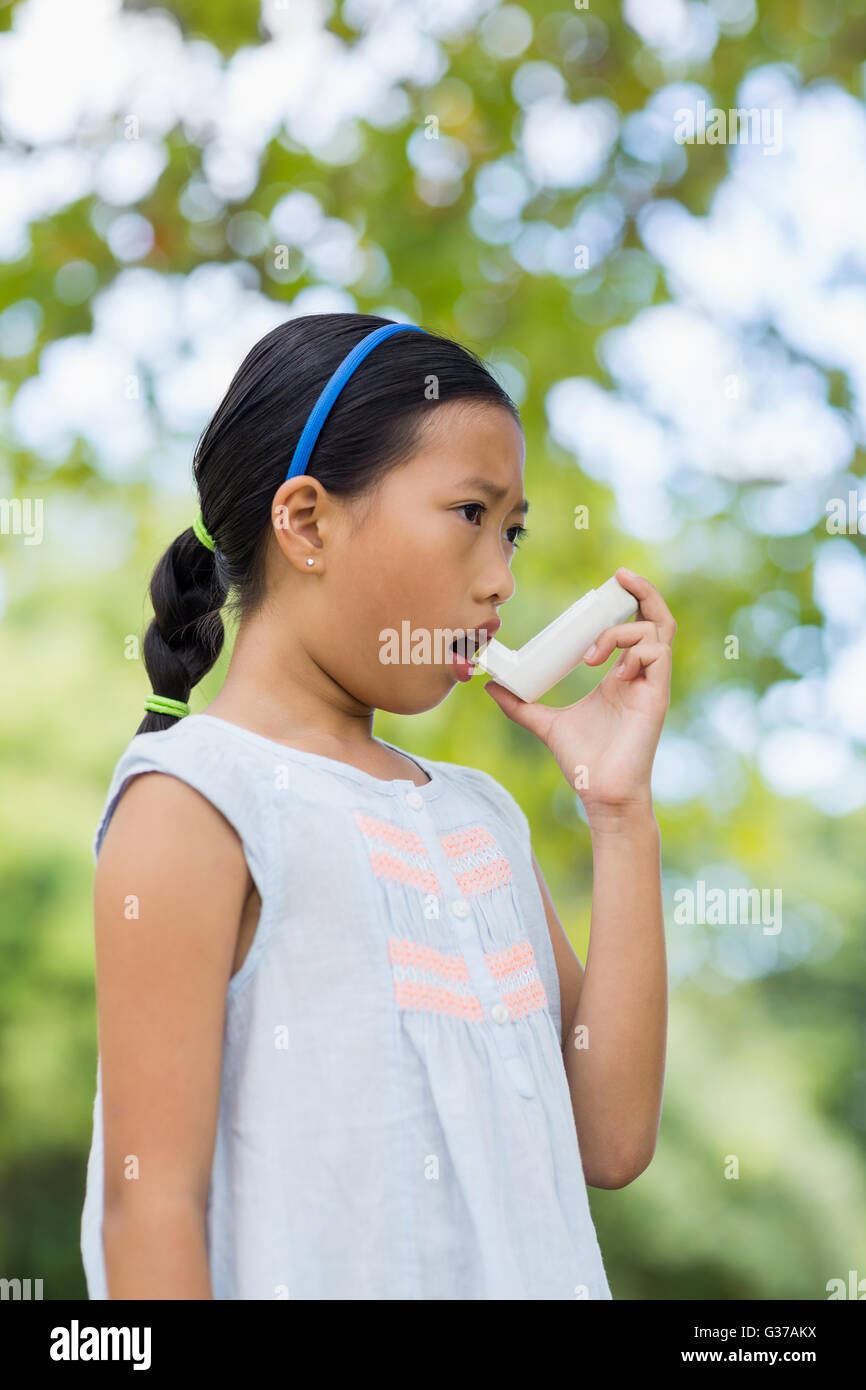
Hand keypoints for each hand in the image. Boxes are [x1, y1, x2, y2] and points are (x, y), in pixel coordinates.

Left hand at [483, 567, 674, 820]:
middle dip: (643, 592)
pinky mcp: (658, 697)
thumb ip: (520, 706)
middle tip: (619, 577)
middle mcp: (640, 674)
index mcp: (620, 674)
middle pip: (658, 619)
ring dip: (620, 632)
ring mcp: (652, 684)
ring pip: (656, 632)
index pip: (636, 624)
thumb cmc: (583, 762)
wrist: (601, 794)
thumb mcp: (545, 725)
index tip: (610, 582)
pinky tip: (614, 672)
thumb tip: (490, 688)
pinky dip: (634, 652)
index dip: (630, 599)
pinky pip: (657, 656)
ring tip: (589, 656)